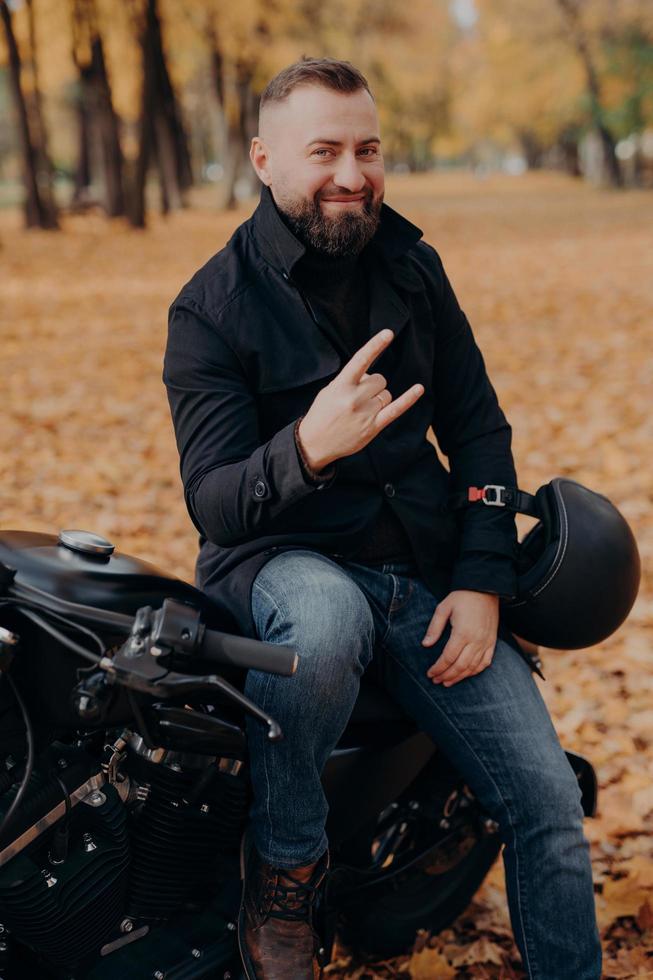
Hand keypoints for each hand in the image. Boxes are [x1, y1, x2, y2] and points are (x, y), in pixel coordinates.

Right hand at [297, 329, 423, 470]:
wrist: (314, 444)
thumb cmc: (322, 414)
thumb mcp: (329, 391)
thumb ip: (350, 380)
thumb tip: (372, 376)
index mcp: (341, 386)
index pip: (361, 360)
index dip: (375, 345)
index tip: (388, 333)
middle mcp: (354, 398)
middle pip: (379, 380)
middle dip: (373, 385)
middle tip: (359, 397)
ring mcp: (365, 413)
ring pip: (386, 394)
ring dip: (379, 398)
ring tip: (363, 409)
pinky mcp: (373, 427)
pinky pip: (396, 409)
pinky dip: (409, 398)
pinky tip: (419, 389)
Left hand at [421, 590, 498, 686]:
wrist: (485, 588)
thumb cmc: (462, 597)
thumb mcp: (443, 608)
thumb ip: (434, 628)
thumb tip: (425, 645)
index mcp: (462, 632)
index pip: (448, 657)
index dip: (438, 668)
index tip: (430, 674)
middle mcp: (476, 640)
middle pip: (460, 666)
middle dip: (446, 676)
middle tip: (436, 681)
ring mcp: (486, 642)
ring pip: (473, 667)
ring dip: (460, 677)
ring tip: (448, 682)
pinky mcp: (492, 642)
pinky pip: (486, 662)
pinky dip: (475, 671)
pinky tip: (466, 674)